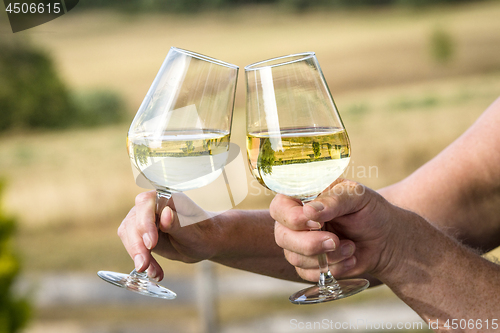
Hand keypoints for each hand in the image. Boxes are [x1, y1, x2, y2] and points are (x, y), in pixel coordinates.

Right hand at [117, 191, 222, 280]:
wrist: (204, 242)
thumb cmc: (202, 232)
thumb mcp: (193, 231)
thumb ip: (177, 223)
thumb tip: (165, 214)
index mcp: (166, 197)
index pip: (145, 203)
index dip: (144, 222)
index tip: (151, 243)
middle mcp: (151, 206)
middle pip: (132, 221)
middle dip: (137, 245)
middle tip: (144, 265)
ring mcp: (143, 219)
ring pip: (128, 235)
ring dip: (138, 256)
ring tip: (154, 272)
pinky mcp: (141, 234)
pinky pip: (133, 247)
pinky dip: (142, 261)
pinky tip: (155, 272)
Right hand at [271, 179, 405, 282]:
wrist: (384, 239)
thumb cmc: (368, 210)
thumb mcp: (357, 196)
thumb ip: (334, 200)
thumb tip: (309, 212)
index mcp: (300, 196)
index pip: (279, 207)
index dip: (294, 218)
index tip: (318, 222)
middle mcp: (292, 220)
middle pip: (282, 236)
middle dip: (310, 243)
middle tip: (336, 241)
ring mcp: (297, 243)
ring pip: (294, 257)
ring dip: (327, 257)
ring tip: (350, 246)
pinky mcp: (306, 263)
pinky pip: (306, 273)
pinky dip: (332, 270)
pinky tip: (349, 259)